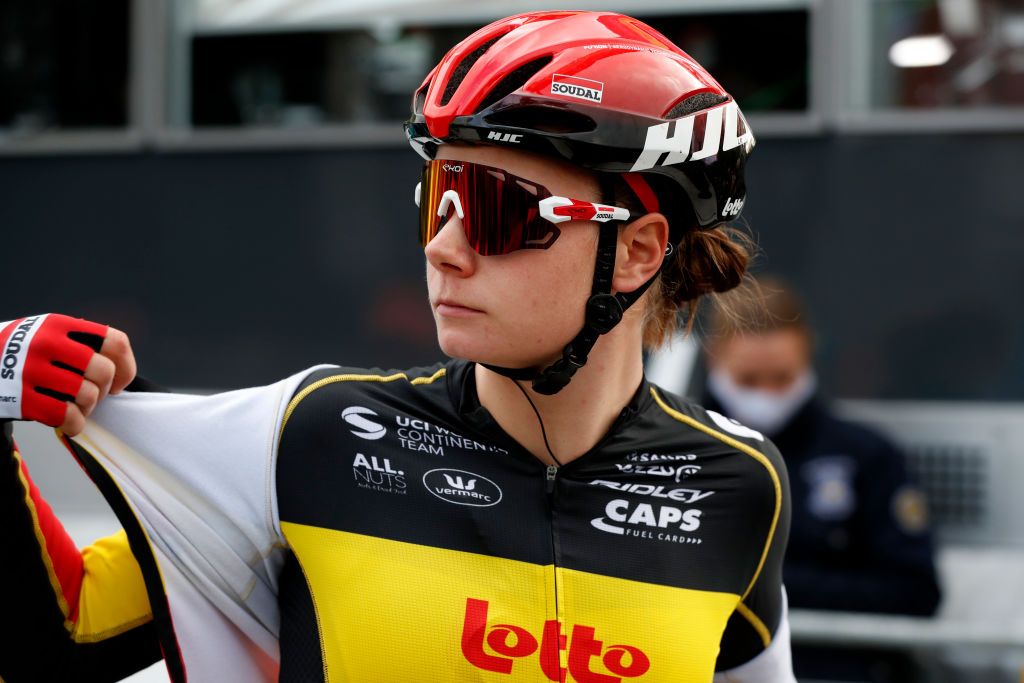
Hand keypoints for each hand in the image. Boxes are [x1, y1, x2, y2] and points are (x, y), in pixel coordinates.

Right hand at [0, 314, 136, 435]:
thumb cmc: (27, 353)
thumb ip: (84, 342)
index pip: (114, 341)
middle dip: (104, 388)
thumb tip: (123, 371)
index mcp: (59, 325)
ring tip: (75, 404)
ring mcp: (31, 371)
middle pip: (103, 370)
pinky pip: (68, 417)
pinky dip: (75, 424)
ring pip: (88, 395)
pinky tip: (67, 420)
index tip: (117, 381)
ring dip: (88, 407)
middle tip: (92, 393)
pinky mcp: (21, 399)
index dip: (125, 365)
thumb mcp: (50, 333)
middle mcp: (45, 344)